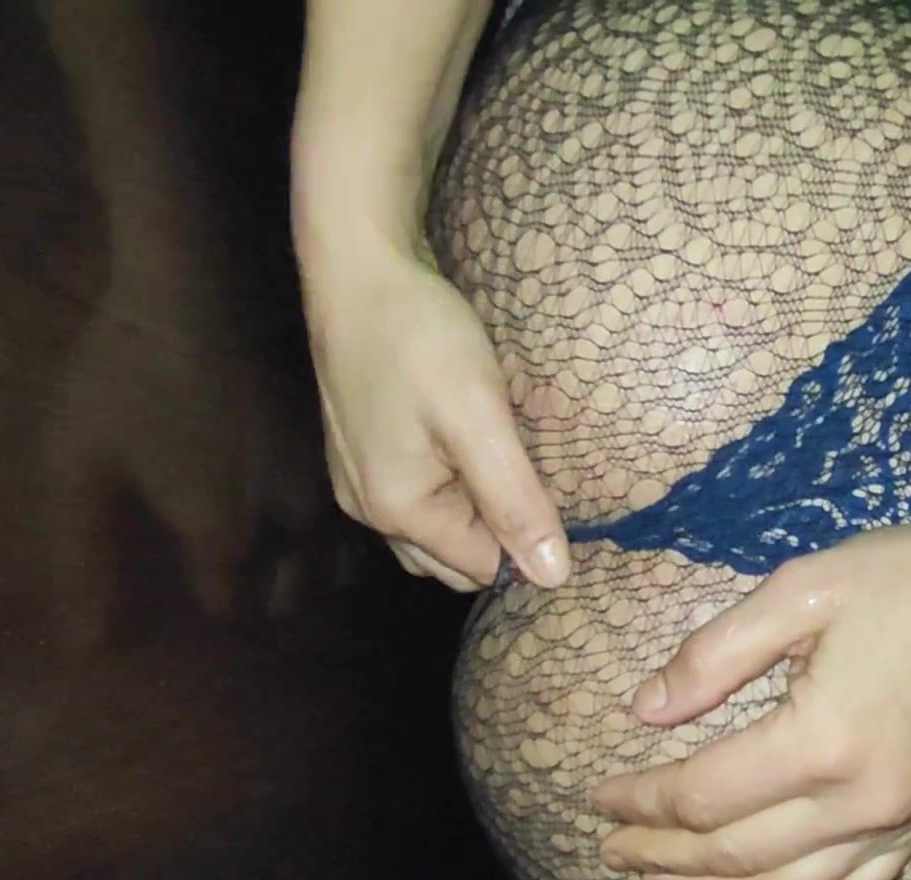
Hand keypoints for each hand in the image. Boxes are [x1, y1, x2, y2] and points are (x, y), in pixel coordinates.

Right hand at [303, 250, 568, 589]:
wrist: (357, 270)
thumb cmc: (419, 338)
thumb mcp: (479, 419)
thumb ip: (515, 501)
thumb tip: (553, 578)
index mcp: (397, 511)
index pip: (482, 566)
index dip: (523, 536)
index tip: (547, 485)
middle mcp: (368, 510)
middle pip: (454, 557)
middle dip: (497, 528)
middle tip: (526, 467)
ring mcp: (359, 480)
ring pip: (436, 528)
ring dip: (474, 507)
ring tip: (501, 455)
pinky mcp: (361, 451)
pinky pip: (418, 494)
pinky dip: (451, 484)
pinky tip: (469, 443)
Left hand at [589, 384, 910, 879]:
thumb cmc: (901, 578)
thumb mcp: (796, 591)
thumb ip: (713, 656)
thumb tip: (645, 711)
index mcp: (821, 740)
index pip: (704, 797)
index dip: (641, 803)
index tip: (595, 797)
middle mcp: (861, 800)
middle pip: (735, 856)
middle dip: (661, 857)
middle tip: (608, 850)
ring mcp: (898, 821)